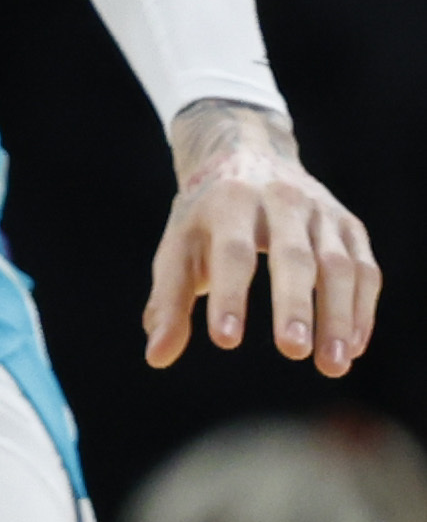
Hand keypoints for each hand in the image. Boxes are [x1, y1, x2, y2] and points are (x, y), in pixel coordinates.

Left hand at [146, 99, 380, 374]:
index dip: (229, 295)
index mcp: (229, 202)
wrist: (246, 154)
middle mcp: (279, 199)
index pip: (232, 251)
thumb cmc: (206, 218)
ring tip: (332, 366)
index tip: (224, 340)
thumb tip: (156, 357)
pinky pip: (365, 270)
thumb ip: (169, 302)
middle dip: (293, 304)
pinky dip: (361, 311)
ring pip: (338, 266)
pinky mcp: (349, 226)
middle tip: (292, 351)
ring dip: (339, 318)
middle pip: (292, 256)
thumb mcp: (179, 248)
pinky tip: (351, 348)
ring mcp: (320, 211)